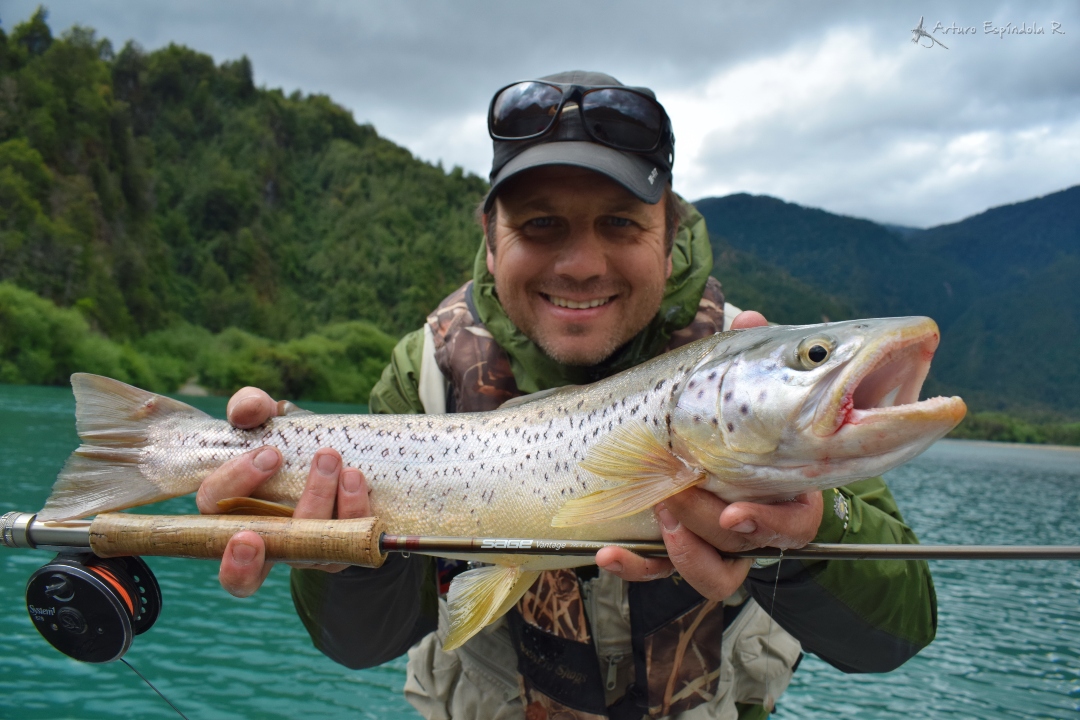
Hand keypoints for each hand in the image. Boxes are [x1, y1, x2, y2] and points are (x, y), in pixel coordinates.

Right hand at [196, 387, 372, 596]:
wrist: (340, 452)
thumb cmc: (287, 440)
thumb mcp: (268, 417)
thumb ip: (251, 407)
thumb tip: (247, 412)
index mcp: (229, 511)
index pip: (214, 509)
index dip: (233, 487)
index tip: (267, 455)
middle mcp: (262, 543)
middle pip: (243, 577)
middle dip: (245, 561)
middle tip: (252, 530)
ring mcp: (300, 554)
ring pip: (303, 553)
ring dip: (315, 503)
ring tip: (330, 458)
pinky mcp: (338, 552)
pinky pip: (346, 547)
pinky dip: (352, 512)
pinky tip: (354, 479)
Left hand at [598, 308, 821, 599]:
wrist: (682, 427)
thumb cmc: (726, 404)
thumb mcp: (736, 375)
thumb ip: (751, 351)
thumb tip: (754, 316)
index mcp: (781, 484)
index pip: (796, 520)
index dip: (773, 522)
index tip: (736, 510)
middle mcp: (752, 520)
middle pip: (747, 546)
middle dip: (710, 522)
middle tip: (680, 488)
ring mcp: (713, 538)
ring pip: (716, 571)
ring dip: (685, 544)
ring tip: (657, 506)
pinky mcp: (675, 546)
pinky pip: (658, 569)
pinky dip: (634, 565)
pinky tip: (607, 553)